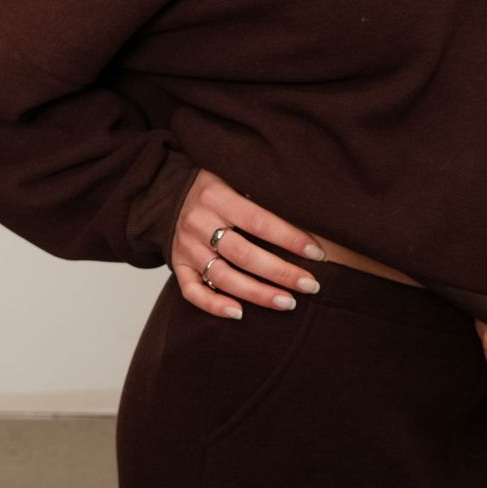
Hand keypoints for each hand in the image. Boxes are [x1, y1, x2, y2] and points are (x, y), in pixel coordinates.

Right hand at [169, 166, 326, 318]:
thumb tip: (307, 209)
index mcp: (217, 196)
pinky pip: (192, 292)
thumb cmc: (216, 183)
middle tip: (310, 285)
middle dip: (281, 273)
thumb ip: (261, 191)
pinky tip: (239, 314)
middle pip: (244, 255)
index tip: (317, 254)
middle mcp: (199, 222)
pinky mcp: (178, 264)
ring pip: (224, 277)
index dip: (290, 239)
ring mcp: (186, 246)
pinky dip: (214, 305)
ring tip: (288, 302)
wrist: (169, 188)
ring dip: (258, 294)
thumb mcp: (235, 174)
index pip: (259, 221)